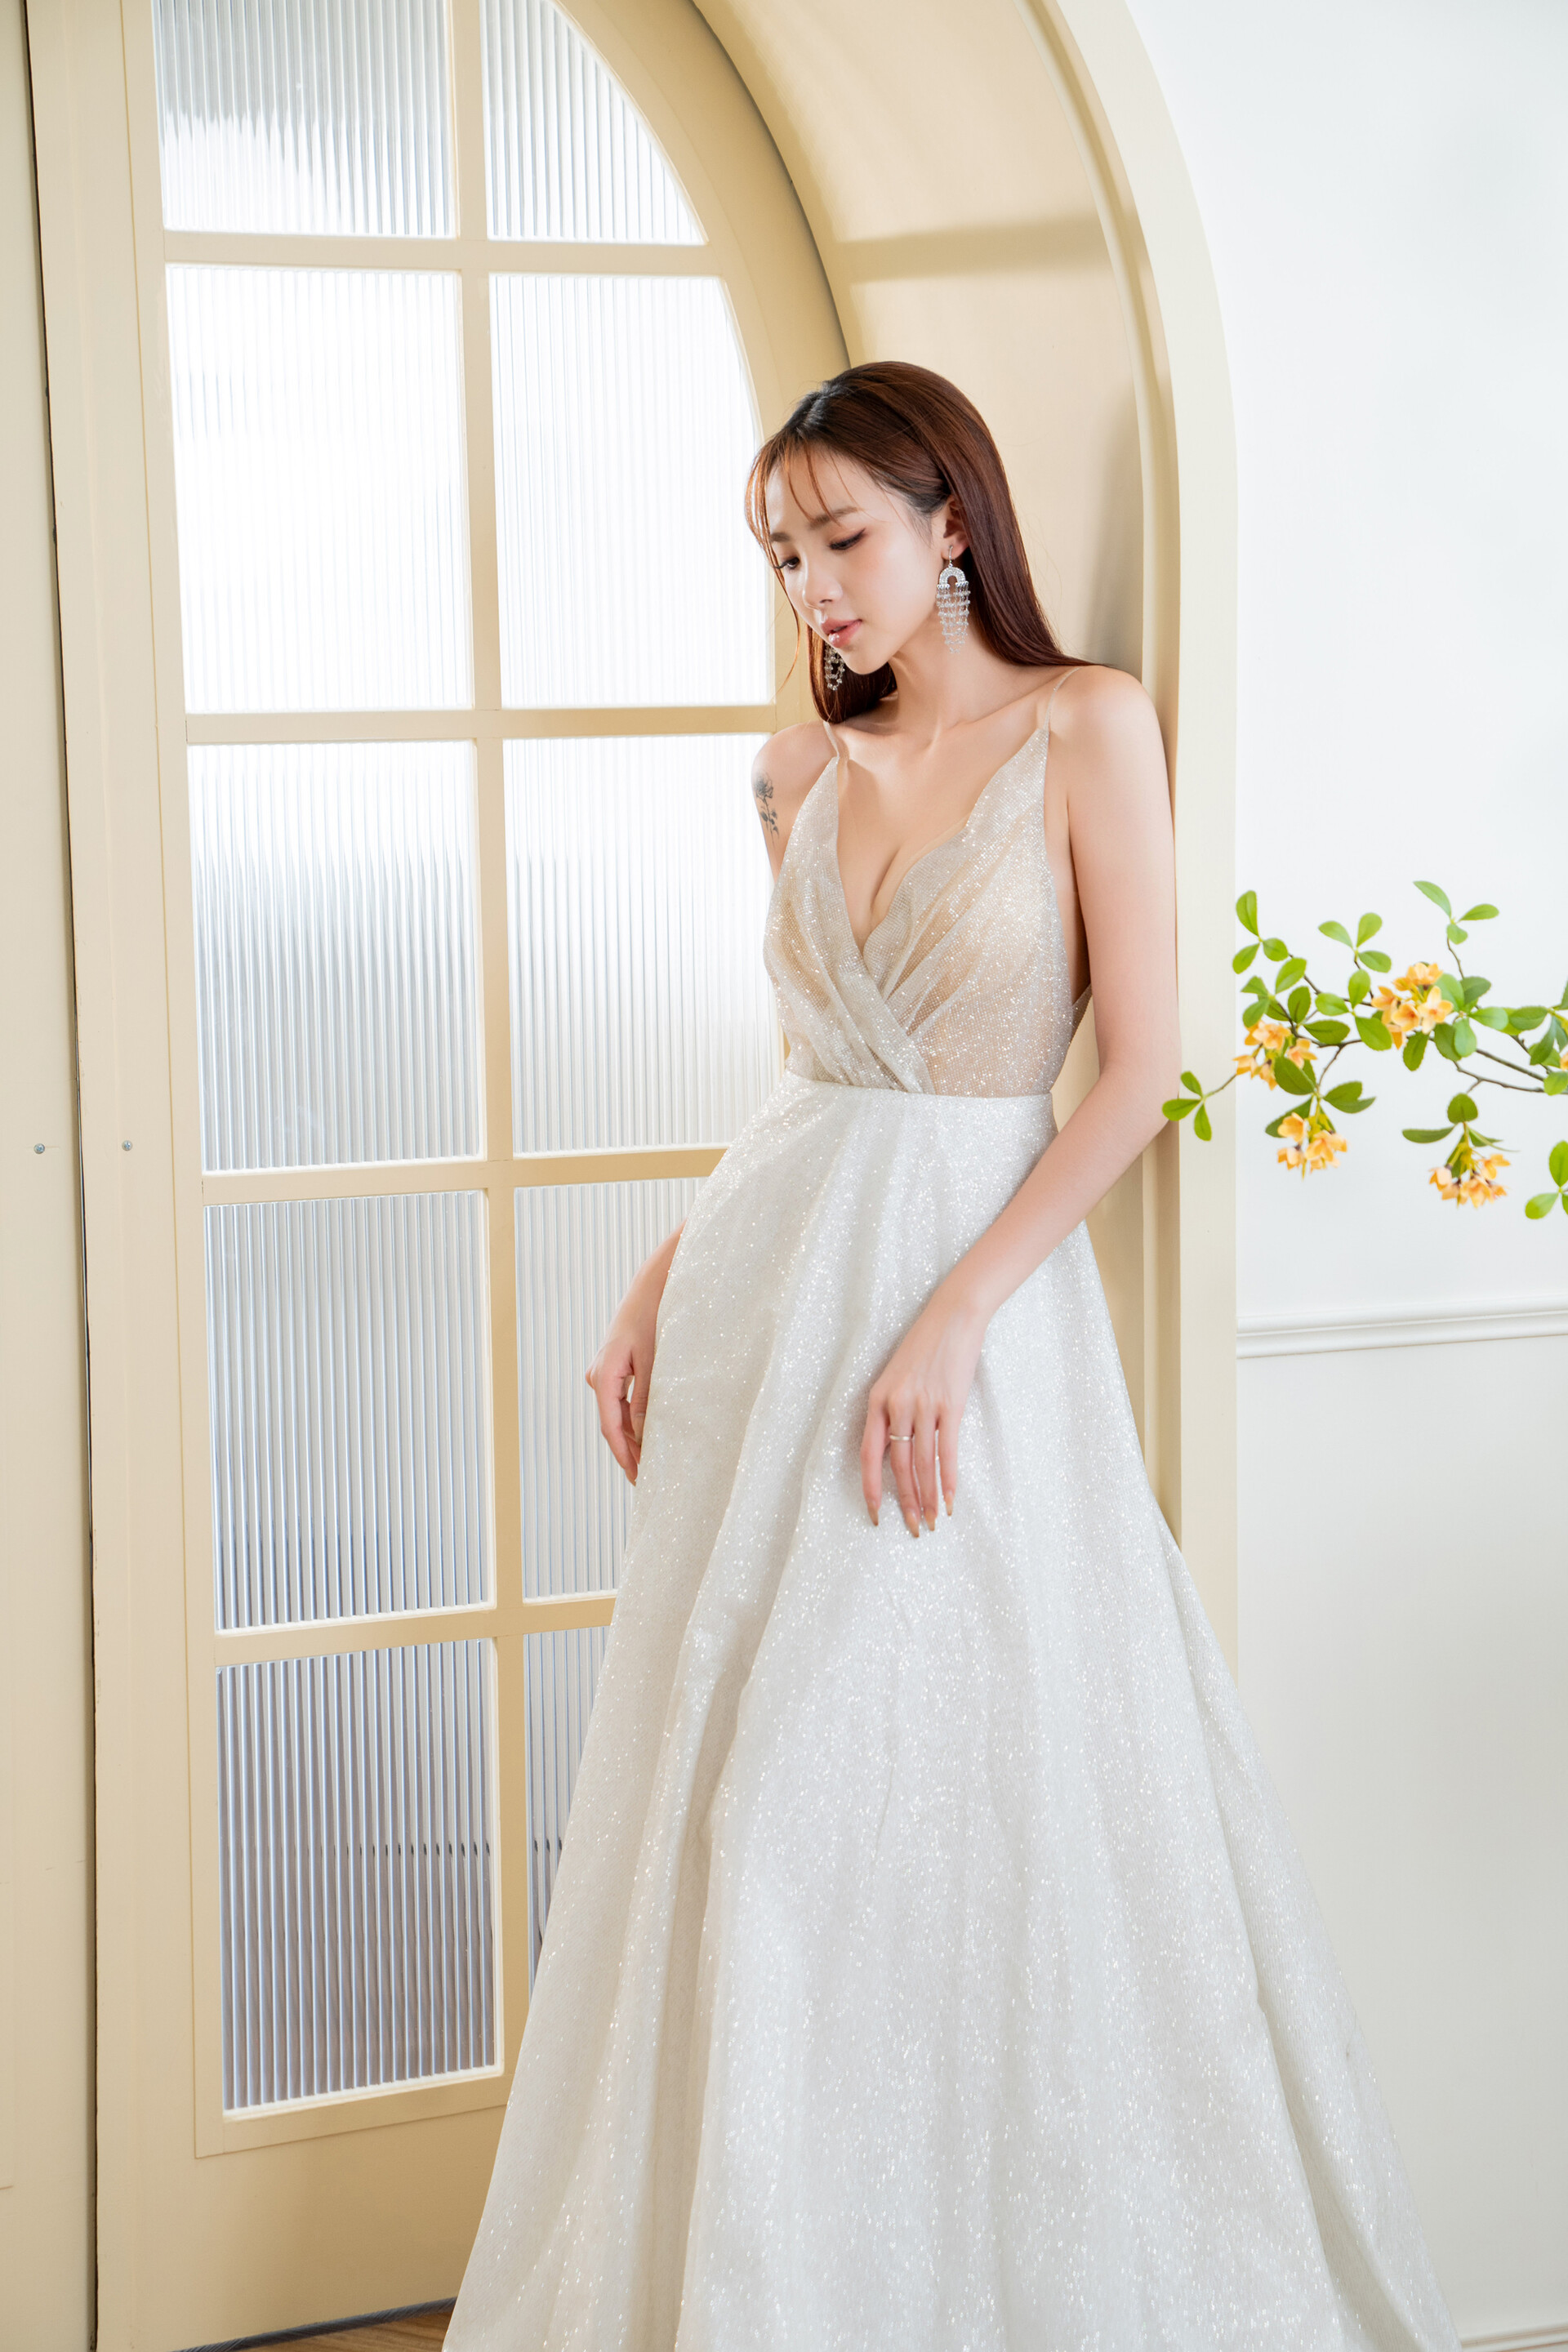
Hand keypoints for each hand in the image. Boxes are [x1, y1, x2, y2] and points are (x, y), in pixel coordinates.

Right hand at [585, 1226, 682, 1483]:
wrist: (653, 1284)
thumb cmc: (655, 1317)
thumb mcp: (655, 1361)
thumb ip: (648, 1400)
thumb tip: (644, 1436)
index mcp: (604, 1375)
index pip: (611, 1427)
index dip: (625, 1456)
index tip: (639, 1479)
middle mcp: (599, 1375)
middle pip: (612, 1424)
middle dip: (629, 1452)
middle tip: (647, 1481)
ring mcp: (605, 1371)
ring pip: (616, 1414)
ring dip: (632, 1438)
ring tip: (650, 1464)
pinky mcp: (616, 1367)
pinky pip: (621, 1401)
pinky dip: (633, 1420)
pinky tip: (648, 1434)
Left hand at [860, 1281, 987, 1534]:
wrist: (951, 1317)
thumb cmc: (923, 1346)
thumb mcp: (895, 1376)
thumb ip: (891, 1409)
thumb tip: (893, 1448)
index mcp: (877, 1399)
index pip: (868, 1453)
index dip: (871, 1486)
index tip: (875, 1512)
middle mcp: (897, 1405)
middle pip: (897, 1465)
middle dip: (905, 1501)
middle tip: (913, 1528)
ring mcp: (924, 1406)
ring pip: (921, 1463)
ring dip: (928, 1496)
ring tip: (933, 1521)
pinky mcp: (950, 1405)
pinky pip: (947, 1450)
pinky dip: (949, 1479)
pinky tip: (951, 1499)